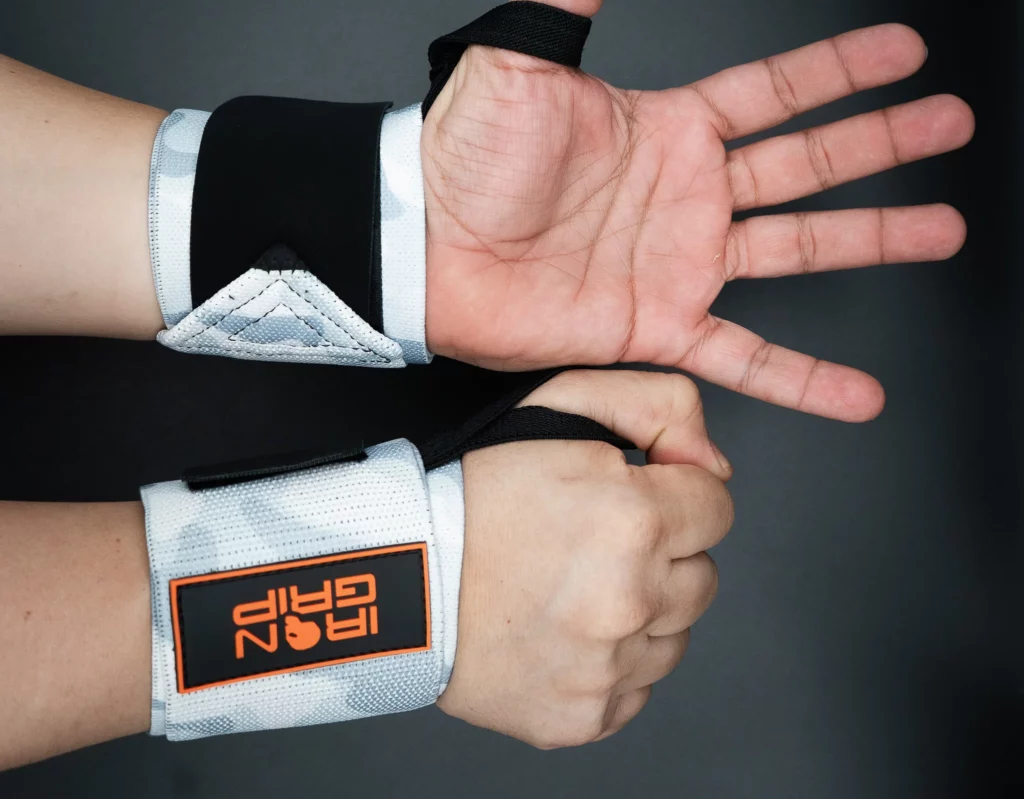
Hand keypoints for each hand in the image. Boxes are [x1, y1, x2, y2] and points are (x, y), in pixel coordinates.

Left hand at [421, 0, 971, 420]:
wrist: (424, 249)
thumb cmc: (464, 154)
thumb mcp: (524, 51)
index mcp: (665, 126)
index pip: (775, 90)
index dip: (840, 69)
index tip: (904, 51)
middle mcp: (685, 194)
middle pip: (807, 164)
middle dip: (882, 143)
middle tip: (949, 126)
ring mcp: (679, 262)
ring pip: (797, 250)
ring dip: (872, 240)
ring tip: (940, 230)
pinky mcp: (658, 324)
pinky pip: (745, 353)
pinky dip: (801, 376)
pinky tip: (855, 391)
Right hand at [438, 369, 732, 747]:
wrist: (399, 575)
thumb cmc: (471, 491)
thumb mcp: (561, 403)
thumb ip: (657, 406)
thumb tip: (715, 463)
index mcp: (632, 517)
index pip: (717, 506)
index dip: (679, 494)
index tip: (638, 498)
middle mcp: (630, 598)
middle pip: (704, 575)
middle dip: (665, 554)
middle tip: (596, 542)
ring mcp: (609, 666)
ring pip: (676, 635)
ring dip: (642, 611)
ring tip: (574, 587)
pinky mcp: (586, 716)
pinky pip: (637, 687)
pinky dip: (612, 662)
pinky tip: (563, 631)